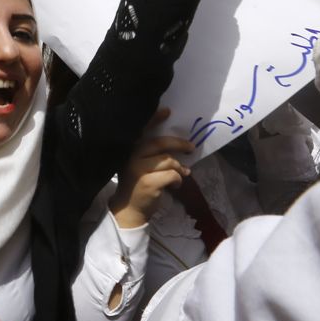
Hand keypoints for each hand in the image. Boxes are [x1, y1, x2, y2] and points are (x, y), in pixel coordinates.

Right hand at [108, 109, 193, 227]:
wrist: (129, 209)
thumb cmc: (136, 185)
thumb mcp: (138, 164)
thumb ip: (150, 153)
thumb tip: (175, 144)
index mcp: (129, 149)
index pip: (141, 130)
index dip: (154, 119)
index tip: (167, 111)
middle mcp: (131, 155)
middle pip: (160, 143)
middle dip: (178, 144)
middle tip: (191, 147)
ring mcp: (138, 168)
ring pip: (168, 160)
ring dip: (179, 167)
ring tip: (183, 173)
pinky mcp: (148, 182)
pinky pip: (172, 175)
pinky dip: (178, 179)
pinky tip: (175, 184)